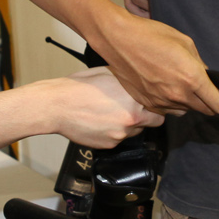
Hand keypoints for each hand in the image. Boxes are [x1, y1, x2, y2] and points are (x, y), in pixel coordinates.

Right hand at [42, 68, 163, 147]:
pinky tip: (101, 121)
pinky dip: (114, 132)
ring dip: (129, 124)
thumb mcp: (109, 73)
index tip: (154, 103)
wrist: (57, 106)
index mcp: (134, 102)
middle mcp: (131, 120)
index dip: (157, 105)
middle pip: (153, 123)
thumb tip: (141, 82)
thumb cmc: (79, 87)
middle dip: (147, 116)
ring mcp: (119, 135)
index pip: (161, 109)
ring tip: (112, 113)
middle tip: (135, 108)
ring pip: (135, 132)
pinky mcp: (108, 145)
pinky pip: (119, 139)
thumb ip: (130, 81)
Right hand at [96, 13, 218, 116]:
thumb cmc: (150, 35)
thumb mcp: (184, 42)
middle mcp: (178, 95)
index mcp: (191, 78)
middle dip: (212, 102)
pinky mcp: (147, 103)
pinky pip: (167, 110)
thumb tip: (205, 76)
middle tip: (210, 91)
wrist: (118, 40)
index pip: (218, 105)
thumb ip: (199, 63)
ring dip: (191, 102)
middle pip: (204, 111)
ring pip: (185, 110)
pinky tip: (166, 86)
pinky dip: (172, 102)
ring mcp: (161, 102)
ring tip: (183, 84)